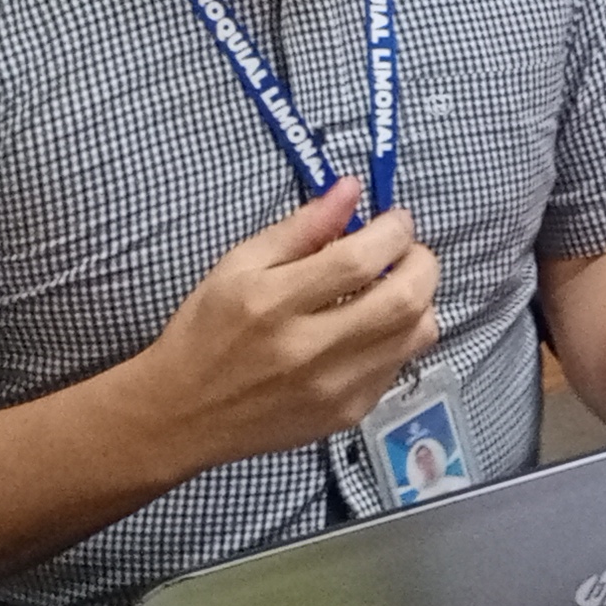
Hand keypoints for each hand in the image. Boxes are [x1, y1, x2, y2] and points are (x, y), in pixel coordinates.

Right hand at [138, 180, 437, 462]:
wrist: (183, 416)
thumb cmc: (206, 331)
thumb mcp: (237, 266)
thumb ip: (300, 227)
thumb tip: (352, 189)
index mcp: (273, 303)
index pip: (359, 260)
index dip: (392, 231)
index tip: (395, 220)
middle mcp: (309, 349)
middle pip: (404, 301)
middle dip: (422, 263)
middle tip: (408, 251)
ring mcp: (334, 388)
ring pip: (417, 335)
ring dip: (420, 300)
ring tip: (394, 287)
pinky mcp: (348, 413)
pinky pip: (402, 365)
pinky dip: (401, 336)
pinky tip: (374, 327)